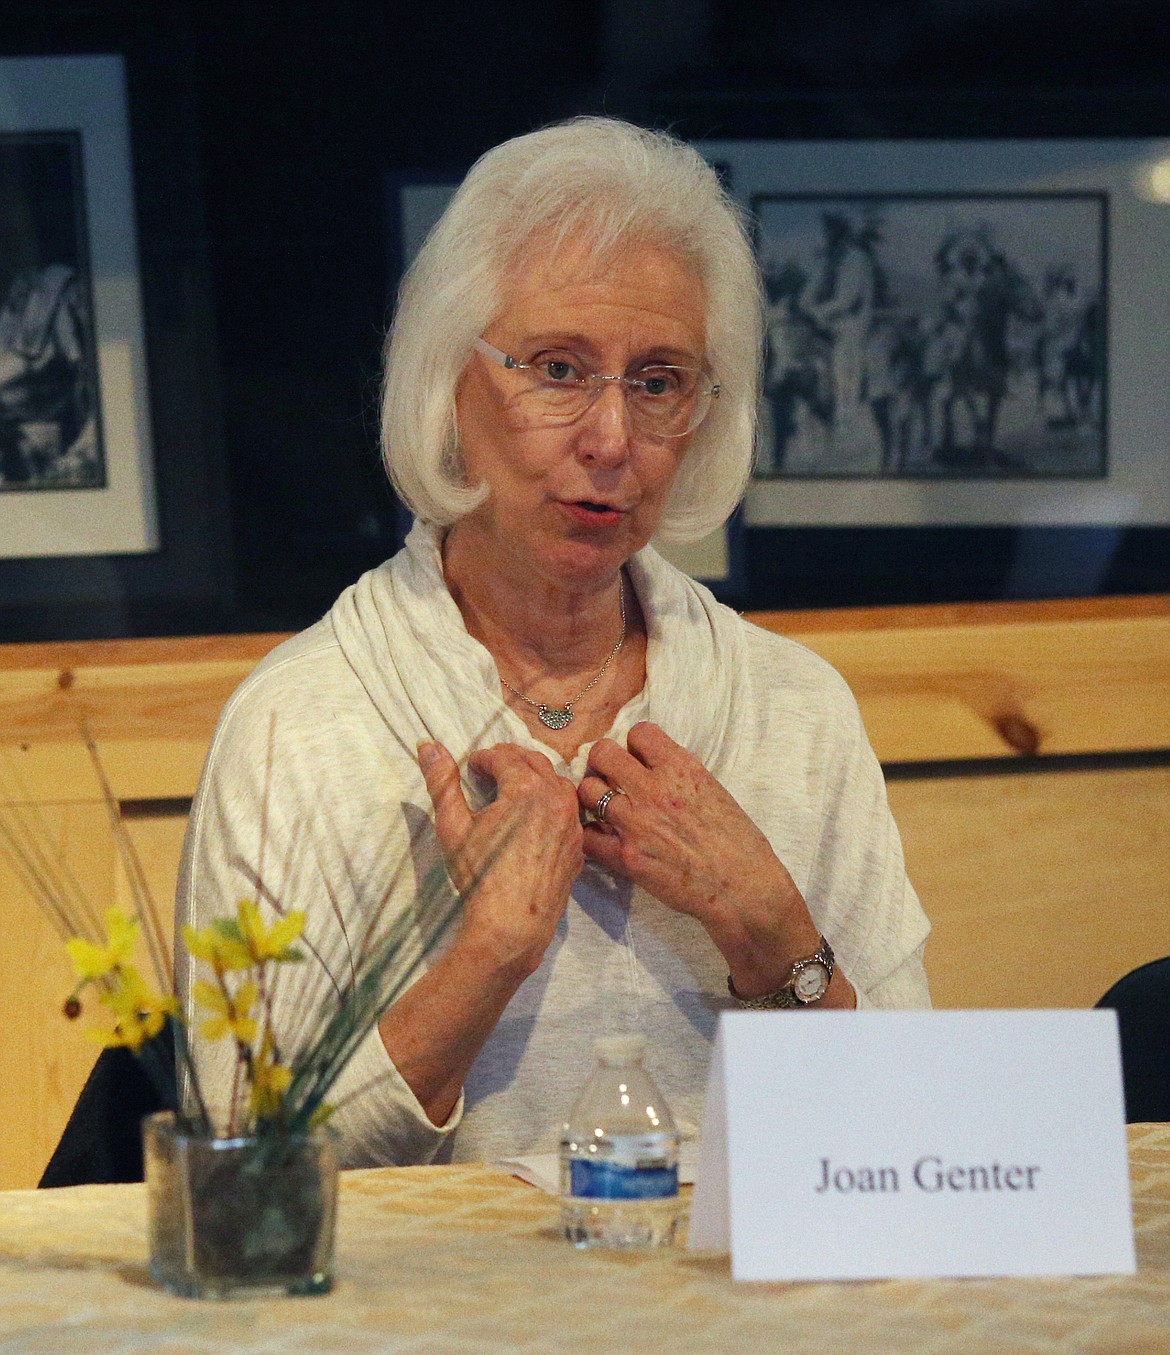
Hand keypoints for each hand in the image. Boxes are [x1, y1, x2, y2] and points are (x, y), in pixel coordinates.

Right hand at [419, 741, 582, 982]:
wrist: (513, 924)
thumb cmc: (479, 875)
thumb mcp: (453, 826)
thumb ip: (442, 782)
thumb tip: (427, 745)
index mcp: (527, 789)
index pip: (504, 757)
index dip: (484, 757)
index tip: (472, 765)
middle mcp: (556, 799)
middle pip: (535, 762)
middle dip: (510, 760)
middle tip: (490, 769)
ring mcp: (572, 823)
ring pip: (557, 782)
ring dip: (536, 777)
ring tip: (513, 787)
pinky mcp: (578, 845)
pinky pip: (569, 810)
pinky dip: (552, 802)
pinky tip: (534, 815)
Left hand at [578, 722, 822, 992]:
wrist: (742, 888)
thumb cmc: (738, 842)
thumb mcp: (714, 791)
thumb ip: (681, 774)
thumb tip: (658, 765)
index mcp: (681, 769)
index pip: (638, 732)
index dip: (636, 745)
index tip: (639, 758)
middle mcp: (654, 789)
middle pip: (603, 753)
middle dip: (604, 762)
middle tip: (611, 777)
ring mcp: (636, 823)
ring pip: (587, 790)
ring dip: (594, 797)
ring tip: (605, 808)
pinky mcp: (625, 857)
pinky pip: (587, 836)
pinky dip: (592, 836)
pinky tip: (605, 839)